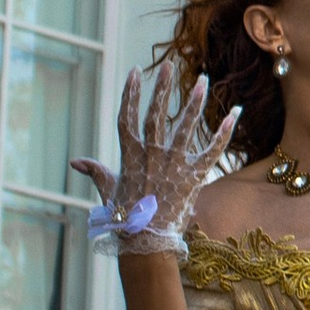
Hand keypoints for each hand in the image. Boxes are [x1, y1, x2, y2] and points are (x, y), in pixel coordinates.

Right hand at [73, 64, 240, 257]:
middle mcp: (151, 157)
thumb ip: (95, 171)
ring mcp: (173, 166)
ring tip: (202, 80)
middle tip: (169, 66)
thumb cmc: (125, 219)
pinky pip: (211, 152)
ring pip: (184, 128)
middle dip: (162, 89)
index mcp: (130, 157)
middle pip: (156, 116)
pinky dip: (224, 133)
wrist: (145, 243)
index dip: (130, 94)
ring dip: (193, 103)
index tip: (135, 71)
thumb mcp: (108, 191)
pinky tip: (235, 113)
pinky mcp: (193, 179)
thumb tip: (75, 161)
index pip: (127, 118)